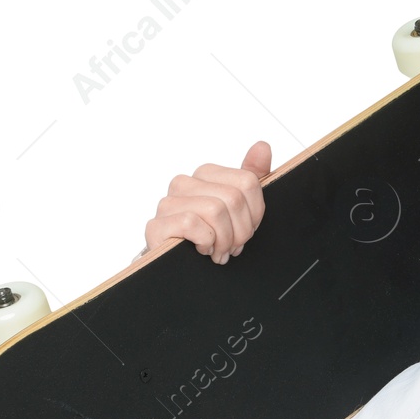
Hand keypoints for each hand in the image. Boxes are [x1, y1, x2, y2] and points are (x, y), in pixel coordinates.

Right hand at [142, 139, 270, 264]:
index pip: (248, 182)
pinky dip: (205, 242)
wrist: (181, 272)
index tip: (245, 230)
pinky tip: (201, 250)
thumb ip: (251, 177)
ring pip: (215, 210)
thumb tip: (262, 146)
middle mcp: (184, 183)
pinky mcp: (157, 225)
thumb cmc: (210, 239)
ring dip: (224, 240)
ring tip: (218, 251)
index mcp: (205, 175)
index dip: (255, 213)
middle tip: (233, 246)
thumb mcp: (239, 210)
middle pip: (234, 197)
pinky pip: (192, 224)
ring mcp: (168, 203)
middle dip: (241, 231)